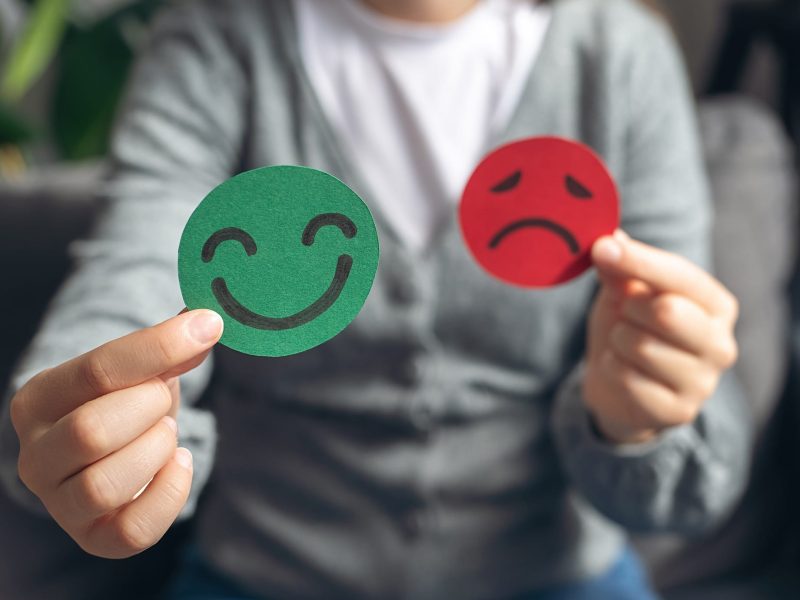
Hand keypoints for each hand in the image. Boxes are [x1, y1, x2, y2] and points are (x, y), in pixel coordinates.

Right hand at [10, 310, 222, 557]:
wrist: (115, 449)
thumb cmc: (126, 401)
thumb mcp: (142, 368)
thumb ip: (170, 348)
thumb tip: (204, 324)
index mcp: (39, 399)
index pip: (96, 370)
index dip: (159, 347)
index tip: (207, 326)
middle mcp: (35, 455)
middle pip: (91, 432)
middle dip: (149, 408)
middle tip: (162, 400)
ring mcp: (59, 503)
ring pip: (104, 486)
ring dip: (154, 452)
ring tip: (165, 433)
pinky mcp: (92, 538)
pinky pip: (131, 533)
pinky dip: (169, 495)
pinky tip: (179, 463)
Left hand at [584, 231, 738, 444]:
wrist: (617, 389)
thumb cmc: (628, 329)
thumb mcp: (622, 294)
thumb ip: (621, 269)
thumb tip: (611, 239)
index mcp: (716, 304)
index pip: (679, 275)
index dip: (638, 260)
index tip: (601, 248)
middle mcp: (721, 343)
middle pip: (666, 311)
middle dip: (629, 308)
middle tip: (624, 313)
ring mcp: (704, 382)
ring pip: (639, 345)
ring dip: (617, 341)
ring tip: (624, 347)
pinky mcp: (678, 411)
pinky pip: (627, 378)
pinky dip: (612, 369)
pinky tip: (622, 373)